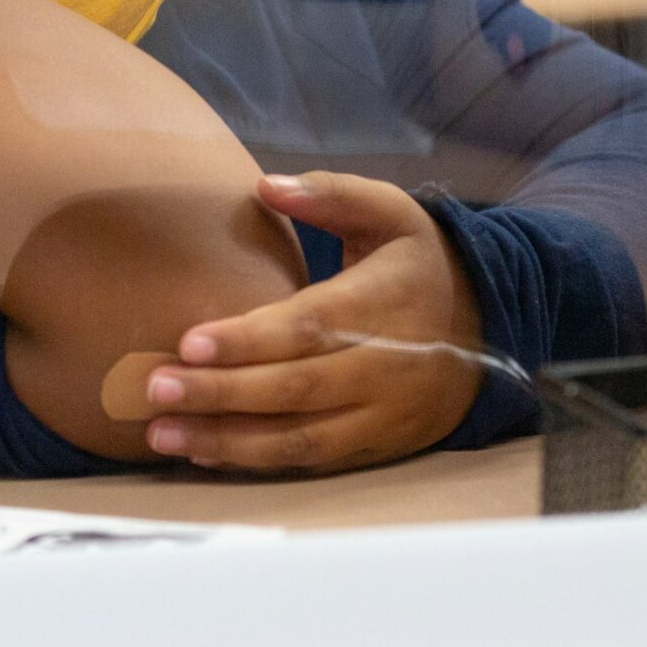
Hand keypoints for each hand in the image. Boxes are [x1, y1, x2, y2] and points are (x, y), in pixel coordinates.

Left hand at [143, 172, 486, 474]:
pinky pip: (309, 461)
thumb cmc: (419, 264)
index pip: (307, 328)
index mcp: (376, 307)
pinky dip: (255, 462)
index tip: (189, 342)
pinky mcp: (371, 446)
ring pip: (296, 438)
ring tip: (161, 434)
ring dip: (225, 440)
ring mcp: (376, 415)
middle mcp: (377, 369)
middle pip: (292, 390)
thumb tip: (265, 184)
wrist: (489, 328)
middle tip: (156, 390)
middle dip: (220, 394)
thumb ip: (331, 194)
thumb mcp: (391, 212)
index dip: (247, 340)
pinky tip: (203, 453)